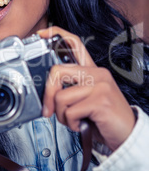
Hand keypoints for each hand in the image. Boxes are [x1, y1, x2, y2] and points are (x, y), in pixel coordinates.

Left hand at [38, 27, 135, 151]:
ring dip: (62, 115)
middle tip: (49, 110)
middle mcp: (97, 74)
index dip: (56, 35)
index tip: (42, 35)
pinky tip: (81, 125)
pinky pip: (70, 111)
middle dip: (48, 94)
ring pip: (61, 96)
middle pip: (57, 71)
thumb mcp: (87, 99)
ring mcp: (100, 86)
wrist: (128, 135)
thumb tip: (47, 91)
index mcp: (93, 71)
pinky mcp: (100, 100)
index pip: (74, 43)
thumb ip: (71, 89)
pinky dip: (71, 123)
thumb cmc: (104, 118)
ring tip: (74, 120)